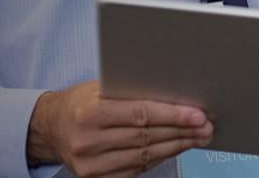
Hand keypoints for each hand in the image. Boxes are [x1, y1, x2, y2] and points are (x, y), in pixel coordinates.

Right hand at [28, 81, 213, 176]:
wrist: (52, 128)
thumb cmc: (81, 103)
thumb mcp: (100, 88)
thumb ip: (131, 91)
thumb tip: (175, 94)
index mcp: (89, 113)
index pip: (140, 114)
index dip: (173, 116)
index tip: (198, 114)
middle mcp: (88, 141)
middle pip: (147, 137)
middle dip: (181, 131)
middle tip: (205, 126)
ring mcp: (91, 164)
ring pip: (145, 155)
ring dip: (177, 146)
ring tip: (197, 137)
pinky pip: (137, 169)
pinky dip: (160, 158)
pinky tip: (175, 148)